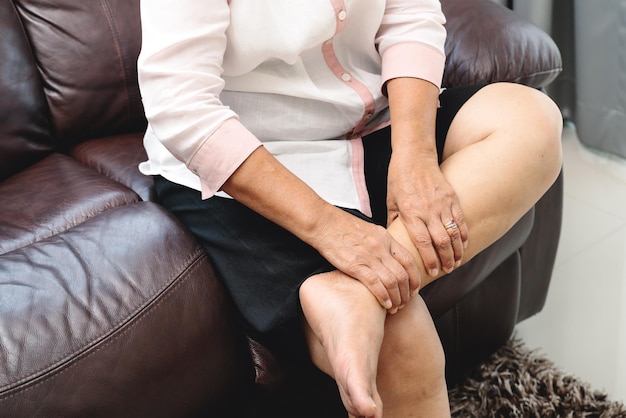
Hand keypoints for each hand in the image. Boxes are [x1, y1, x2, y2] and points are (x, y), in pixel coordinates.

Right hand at [310, 206, 420, 310]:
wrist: (324, 223)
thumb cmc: (343, 227)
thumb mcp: (369, 230)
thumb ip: (381, 243)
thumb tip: (388, 258)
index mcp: (386, 238)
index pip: (409, 260)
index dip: (415, 278)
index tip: (414, 290)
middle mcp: (381, 248)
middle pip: (403, 274)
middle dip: (407, 293)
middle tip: (405, 303)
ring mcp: (369, 256)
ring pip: (392, 281)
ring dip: (397, 298)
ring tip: (395, 307)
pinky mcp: (355, 265)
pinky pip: (375, 284)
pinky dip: (384, 297)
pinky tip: (385, 305)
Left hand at [387, 154, 467, 276]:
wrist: (414, 156)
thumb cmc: (398, 179)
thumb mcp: (391, 201)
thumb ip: (394, 222)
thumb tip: (395, 241)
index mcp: (410, 213)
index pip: (423, 242)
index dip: (429, 260)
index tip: (432, 272)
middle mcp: (428, 210)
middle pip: (441, 241)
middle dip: (446, 259)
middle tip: (447, 270)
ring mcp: (442, 203)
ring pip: (454, 232)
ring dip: (457, 250)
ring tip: (456, 262)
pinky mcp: (451, 196)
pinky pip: (461, 219)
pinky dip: (463, 234)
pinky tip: (463, 244)